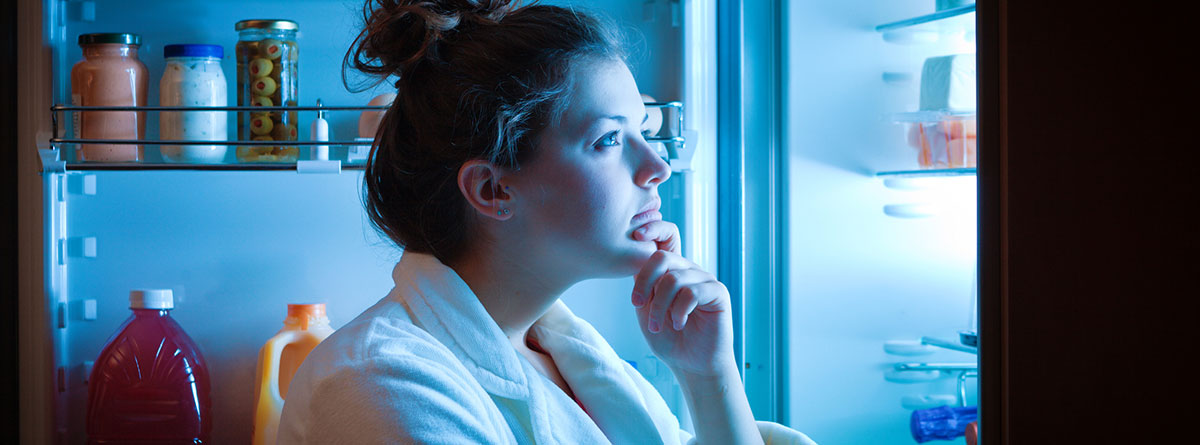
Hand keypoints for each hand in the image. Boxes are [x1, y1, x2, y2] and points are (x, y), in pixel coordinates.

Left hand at [631, 220, 736, 376]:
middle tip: (637, 304)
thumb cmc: (669, 339)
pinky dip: (678, 311)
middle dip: (644, 282)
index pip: (666, 236)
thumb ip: (641, 284)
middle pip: (662, 256)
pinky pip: (691, 292)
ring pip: (673, 278)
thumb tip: (632, 259)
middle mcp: (688, 270)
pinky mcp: (718, 293)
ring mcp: (704, 279)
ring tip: (658, 327)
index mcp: (671, 270)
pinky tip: (678, 324)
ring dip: (659, 306)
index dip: (653, 228)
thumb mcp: (646, 309)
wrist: (691, 365)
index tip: (636, 235)